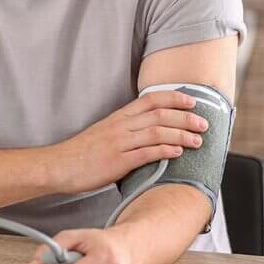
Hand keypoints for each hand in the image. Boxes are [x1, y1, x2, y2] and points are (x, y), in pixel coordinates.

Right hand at [48, 90, 206, 193]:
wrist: (60, 165)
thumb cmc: (83, 153)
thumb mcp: (104, 133)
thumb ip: (127, 130)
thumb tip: (152, 131)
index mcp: (118, 117)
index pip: (150, 100)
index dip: (173, 98)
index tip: (192, 101)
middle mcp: (120, 126)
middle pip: (159, 115)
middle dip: (185, 117)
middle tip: (204, 123)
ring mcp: (119, 143)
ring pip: (156, 132)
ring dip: (181, 135)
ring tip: (198, 141)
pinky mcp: (117, 161)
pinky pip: (145, 153)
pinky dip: (164, 151)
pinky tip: (178, 152)